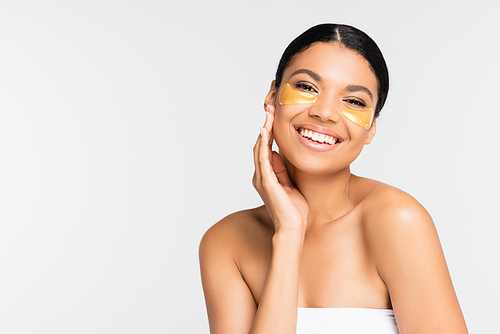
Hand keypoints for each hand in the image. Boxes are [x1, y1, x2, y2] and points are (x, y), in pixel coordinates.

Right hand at [252, 105, 308, 234]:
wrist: (293, 229)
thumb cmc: (296, 211)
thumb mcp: (291, 185)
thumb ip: (284, 171)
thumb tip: (279, 155)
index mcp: (267, 177)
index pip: (266, 149)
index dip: (269, 133)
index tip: (274, 117)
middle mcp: (261, 176)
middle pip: (260, 145)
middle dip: (265, 126)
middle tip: (269, 109)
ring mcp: (262, 179)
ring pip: (260, 148)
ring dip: (264, 130)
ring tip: (268, 114)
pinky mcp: (266, 182)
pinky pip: (263, 158)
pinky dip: (263, 143)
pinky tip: (265, 131)